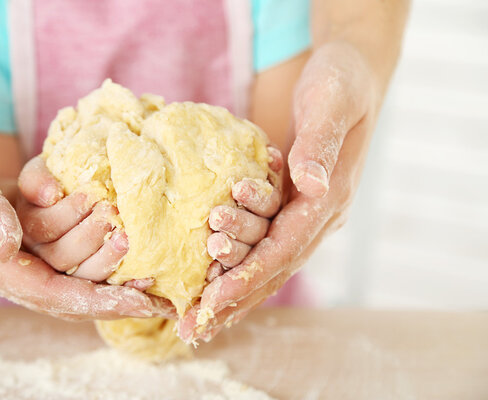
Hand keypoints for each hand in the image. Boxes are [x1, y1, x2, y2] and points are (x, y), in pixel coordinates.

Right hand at [0, 107, 170, 319]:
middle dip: (110, 293)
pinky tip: (124, 250)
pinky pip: (63, 252)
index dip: (92, 298)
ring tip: (147, 271)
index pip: (43, 291)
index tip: (135, 303)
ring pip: (67, 274)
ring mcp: (9, 249)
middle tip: (153, 289)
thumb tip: (9, 248)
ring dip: (107, 272)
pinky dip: (95, 254)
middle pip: (63, 292)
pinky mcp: (20, 232)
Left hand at [179, 41, 379, 341]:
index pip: (287, 246)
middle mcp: (319, 215)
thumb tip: (308, 182)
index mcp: (330, 197)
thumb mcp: (332, 102)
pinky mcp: (290, 208)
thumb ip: (320, 143)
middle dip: (235, 299)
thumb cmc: (340, 83)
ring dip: (234, 296)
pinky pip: (263, 247)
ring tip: (199, 322)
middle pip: (275, 268)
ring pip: (268, 265)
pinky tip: (215, 288)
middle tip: (195, 329)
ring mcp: (306, 215)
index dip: (252, 273)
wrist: (350, 78)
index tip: (215, 297)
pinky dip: (240, 272)